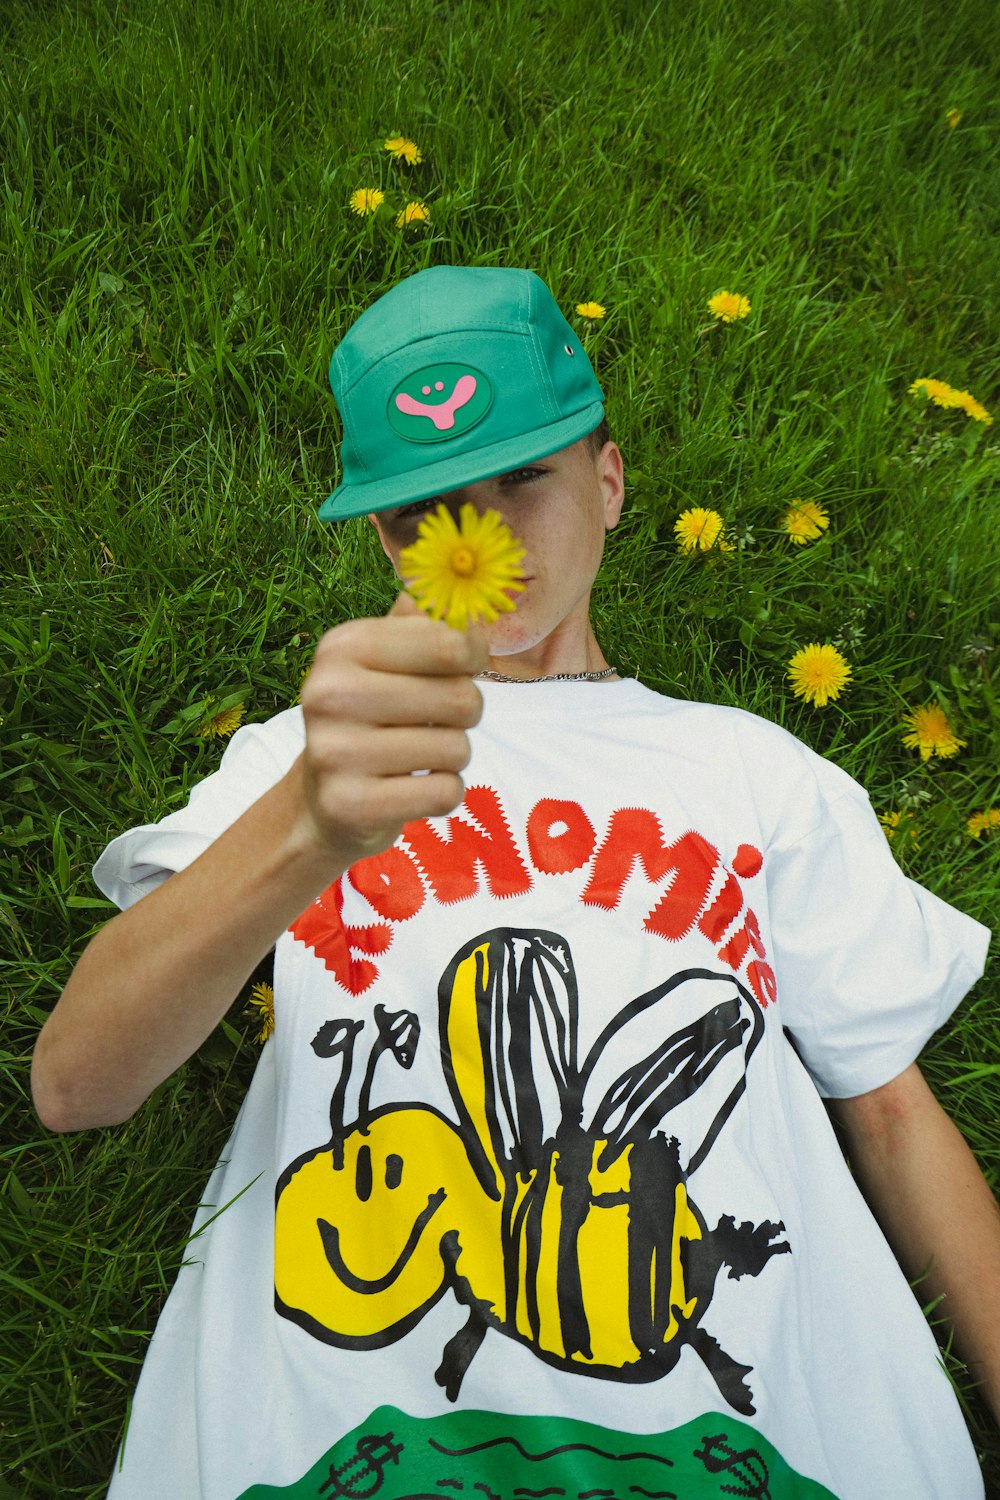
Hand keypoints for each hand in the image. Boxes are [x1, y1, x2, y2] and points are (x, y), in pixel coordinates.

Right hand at [297, 592, 488, 865]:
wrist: (326, 800)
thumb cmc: (373, 717)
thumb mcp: (385, 658)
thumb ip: (425, 620)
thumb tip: (468, 592)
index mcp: (343, 646)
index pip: (448, 641)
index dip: (473, 655)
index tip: (463, 665)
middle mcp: (331, 694)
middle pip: (460, 698)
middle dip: (464, 713)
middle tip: (435, 721)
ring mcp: (336, 752)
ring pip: (456, 749)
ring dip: (453, 756)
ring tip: (417, 756)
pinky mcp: (352, 804)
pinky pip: (444, 792)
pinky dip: (443, 793)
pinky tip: (412, 788)